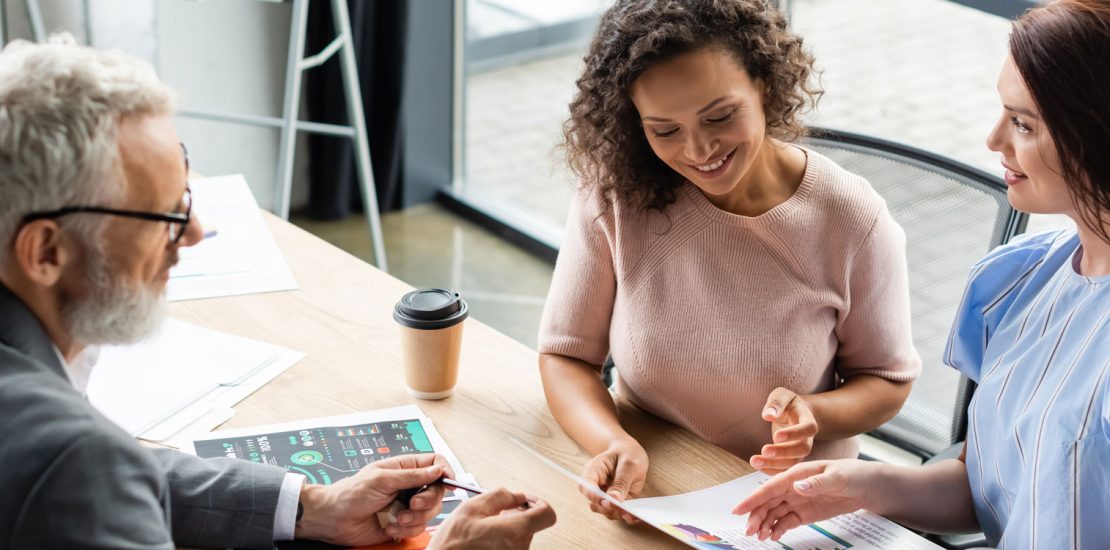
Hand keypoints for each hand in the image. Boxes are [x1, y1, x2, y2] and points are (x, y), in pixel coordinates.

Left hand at [295, 453, 452, 545]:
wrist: (335, 519)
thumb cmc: (351, 493)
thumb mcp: (382, 479)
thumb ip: (412, 475)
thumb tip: (437, 469)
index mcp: (404, 468)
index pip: (435, 462)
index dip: (445, 470)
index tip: (448, 482)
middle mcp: (409, 485)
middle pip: (438, 490)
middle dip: (427, 500)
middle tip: (412, 503)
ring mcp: (407, 505)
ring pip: (431, 511)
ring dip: (415, 517)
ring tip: (396, 517)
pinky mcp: (403, 523)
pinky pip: (419, 527)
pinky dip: (406, 529)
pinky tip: (391, 525)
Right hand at [428, 487, 555, 549]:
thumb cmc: (452, 545)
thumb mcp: (471, 509)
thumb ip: (500, 496)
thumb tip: (516, 495)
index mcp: (516, 531)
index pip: (548, 514)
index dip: (537, 503)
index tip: (525, 501)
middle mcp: (520, 548)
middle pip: (531, 525)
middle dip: (516, 516)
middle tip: (495, 515)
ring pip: (520, 537)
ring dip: (507, 530)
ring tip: (483, 531)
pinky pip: (512, 548)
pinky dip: (502, 543)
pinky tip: (484, 542)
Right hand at [580, 437, 647, 522]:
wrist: (631, 453)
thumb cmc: (627, 453)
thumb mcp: (628, 463)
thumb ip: (621, 482)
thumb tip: (614, 500)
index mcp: (593, 471)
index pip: (585, 486)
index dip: (593, 496)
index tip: (606, 501)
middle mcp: (597, 485)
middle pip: (595, 503)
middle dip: (608, 508)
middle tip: (624, 509)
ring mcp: (605, 494)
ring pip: (605, 510)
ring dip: (617, 513)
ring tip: (631, 513)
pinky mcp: (616, 501)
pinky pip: (617, 512)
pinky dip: (625, 515)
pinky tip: (634, 515)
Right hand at [731, 459, 880, 540]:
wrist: (867, 486)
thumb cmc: (853, 474)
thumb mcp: (838, 477)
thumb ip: (818, 483)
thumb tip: (798, 487)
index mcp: (797, 474)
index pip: (770, 487)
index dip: (753, 498)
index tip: (738, 510)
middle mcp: (793, 487)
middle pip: (768, 502)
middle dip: (756, 516)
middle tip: (748, 531)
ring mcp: (798, 500)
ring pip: (774, 513)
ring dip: (764, 524)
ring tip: (758, 537)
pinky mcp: (804, 512)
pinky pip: (786, 521)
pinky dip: (777, 528)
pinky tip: (772, 536)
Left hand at [750, 387, 817, 473]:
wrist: (794, 413)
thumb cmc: (788, 403)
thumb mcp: (782, 395)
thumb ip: (777, 402)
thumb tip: (768, 415)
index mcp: (808, 420)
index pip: (807, 428)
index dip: (794, 434)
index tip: (776, 436)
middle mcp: (808, 438)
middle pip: (802, 449)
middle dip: (783, 452)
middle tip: (765, 450)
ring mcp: (800, 450)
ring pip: (793, 462)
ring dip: (774, 464)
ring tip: (755, 461)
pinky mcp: (791, 458)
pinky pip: (785, 469)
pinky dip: (772, 470)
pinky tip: (758, 466)